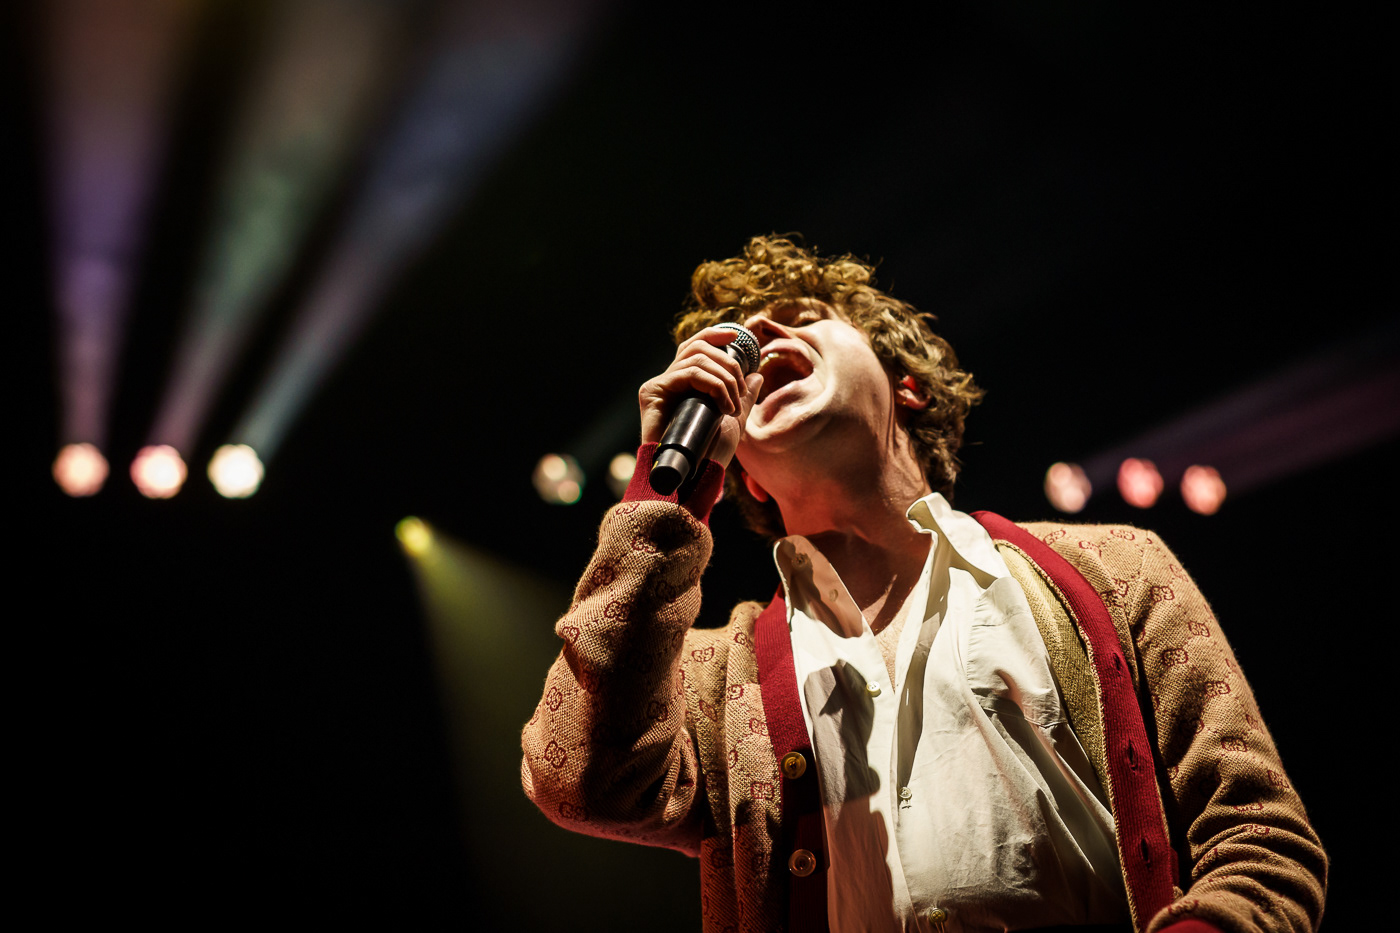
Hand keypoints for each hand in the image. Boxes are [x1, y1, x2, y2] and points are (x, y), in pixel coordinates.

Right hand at [639, 327, 763, 468]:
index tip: (736, 336)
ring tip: (733, 405)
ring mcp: (659, 386)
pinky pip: (688, 373)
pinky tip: (724, 407)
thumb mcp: (734, 420)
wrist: (694, 478)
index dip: (714, 334)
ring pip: (696, 358)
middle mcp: (668, 381)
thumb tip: (756, 374)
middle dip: (728, 363)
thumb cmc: (711, 454)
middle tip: (741, 390)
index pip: (695, 346)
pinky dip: (713, 385)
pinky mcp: (652, 392)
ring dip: (724, 378)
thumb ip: (743, 397)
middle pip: (697, 346)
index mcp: (684, 384)